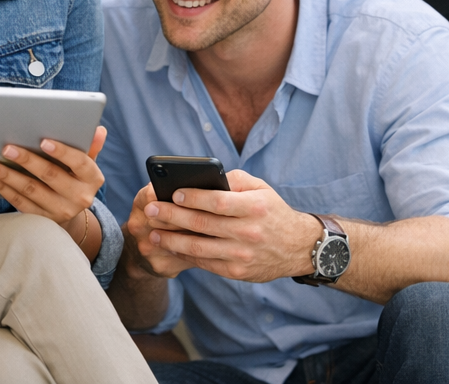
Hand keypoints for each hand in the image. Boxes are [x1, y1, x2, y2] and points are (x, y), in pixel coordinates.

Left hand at [0, 127, 106, 247]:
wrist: (70, 209)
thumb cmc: (74, 175)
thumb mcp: (85, 161)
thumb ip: (90, 145)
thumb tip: (99, 129)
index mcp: (92, 178)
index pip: (80, 163)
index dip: (62, 152)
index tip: (43, 141)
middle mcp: (80, 197)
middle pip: (51, 176)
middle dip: (27, 160)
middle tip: (7, 148)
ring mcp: (61, 211)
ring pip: (31, 191)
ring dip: (8, 176)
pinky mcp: (42, 220)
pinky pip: (20, 203)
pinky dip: (3, 189)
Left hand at [136, 169, 320, 282]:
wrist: (298, 247)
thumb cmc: (272, 212)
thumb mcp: (261, 189)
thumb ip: (233, 180)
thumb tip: (202, 177)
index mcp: (254, 207)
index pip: (217, 202)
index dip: (192, 197)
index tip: (173, 192)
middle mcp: (249, 232)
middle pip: (202, 224)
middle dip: (171, 216)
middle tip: (150, 210)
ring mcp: (242, 255)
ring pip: (199, 248)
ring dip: (171, 240)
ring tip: (153, 232)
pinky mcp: (237, 272)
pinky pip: (205, 263)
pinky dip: (185, 255)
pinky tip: (171, 247)